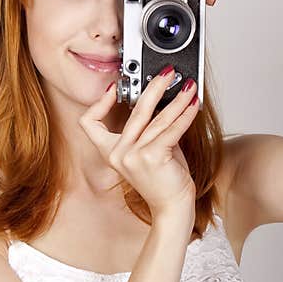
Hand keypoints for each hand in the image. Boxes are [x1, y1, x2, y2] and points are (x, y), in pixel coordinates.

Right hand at [78, 70, 199, 215]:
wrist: (172, 208)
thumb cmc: (164, 181)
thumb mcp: (150, 151)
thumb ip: (150, 130)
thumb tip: (164, 102)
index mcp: (110, 152)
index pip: (89, 123)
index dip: (99, 103)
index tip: (114, 88)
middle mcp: (118, 153)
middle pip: (134, 111)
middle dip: (154, 87)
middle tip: (167, 73)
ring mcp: (133, 156)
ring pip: (158, 119)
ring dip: (177, 99)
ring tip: (188, 87)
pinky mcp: (152, 157)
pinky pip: (171, 129)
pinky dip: (185, 114)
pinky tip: (193, 105)